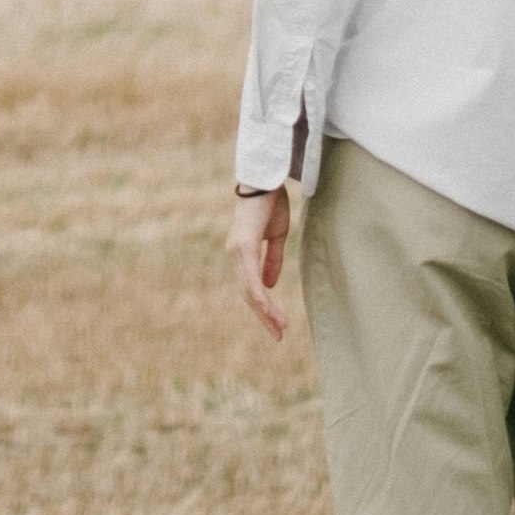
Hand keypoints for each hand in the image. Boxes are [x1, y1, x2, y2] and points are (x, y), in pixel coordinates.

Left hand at [225, 186, 293, 339]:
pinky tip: (269, 310)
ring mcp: (237, 252)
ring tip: (279, 328)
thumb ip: (272, 260)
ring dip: (264, 312)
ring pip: (249, 291)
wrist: (266, 178)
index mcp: (242, 254)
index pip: (250, 288)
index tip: (277, 325)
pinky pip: (250, 278)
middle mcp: (235, 256)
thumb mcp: (276, 236)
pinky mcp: (243, 246)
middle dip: (264, 317)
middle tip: (278, 335)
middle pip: (248, 295)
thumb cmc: (270, 203)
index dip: (263, 307)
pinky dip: (260, 297)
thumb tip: (269, 285)